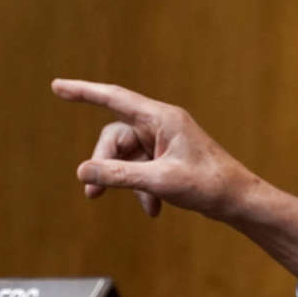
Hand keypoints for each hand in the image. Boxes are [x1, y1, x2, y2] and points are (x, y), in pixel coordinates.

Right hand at [51, 78, 252, 221]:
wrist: (240, 200)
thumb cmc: (209, 185)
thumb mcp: (159, 181)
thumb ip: (119, 175)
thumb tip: (82, 172)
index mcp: (162, 118)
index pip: (114, 98)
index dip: (84, 92)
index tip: (57, 86)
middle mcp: (162, 125)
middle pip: (116, 137)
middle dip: (104, 164)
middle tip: (93, 194)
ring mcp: (166, 142)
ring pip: (127, 156)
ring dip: (126, 181)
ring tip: (141, 206)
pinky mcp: (169, 159)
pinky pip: (142, 168)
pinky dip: (143, 189)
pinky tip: (154, 210)